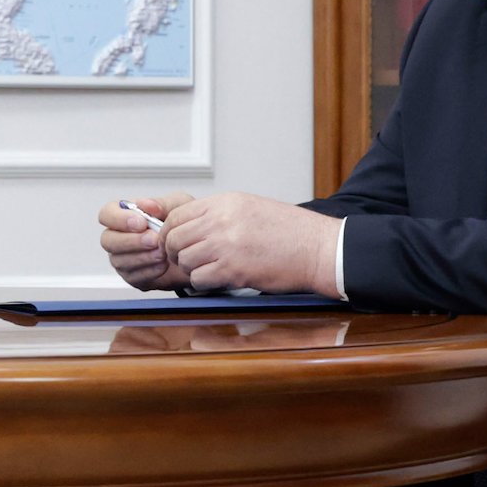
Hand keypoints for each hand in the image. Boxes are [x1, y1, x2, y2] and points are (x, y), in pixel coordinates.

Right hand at [98, 194, 193, 290]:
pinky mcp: (132, 276)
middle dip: (132, 241)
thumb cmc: (180, 224)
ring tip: (163, 252)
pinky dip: (149, 271)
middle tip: (154, 239)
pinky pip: (133, 277)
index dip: (119, 219)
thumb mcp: (176, 206)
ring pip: (119, 260)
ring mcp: (122, 258)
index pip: (106, 214)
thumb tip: (146, 205)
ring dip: (143, 257)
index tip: (141, 222)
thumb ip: (161, 204)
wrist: (192, 249)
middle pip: (108, 240)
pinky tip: (162, 264)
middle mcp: (118, 237)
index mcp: (123, 215)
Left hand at [160, 193, 339, 296]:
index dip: (168, 232)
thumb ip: (218, 214)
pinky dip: (203, 283)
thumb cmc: (290, 231)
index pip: (177, 215)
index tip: (172, 242)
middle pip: (174, 238)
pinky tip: (217, 280)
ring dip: (191, 269)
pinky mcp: (233, 270)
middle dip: (174, 252)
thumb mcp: (249, 207)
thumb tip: (191, 226)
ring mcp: (225, 245)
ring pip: (184, 260)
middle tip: (184, 260)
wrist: (317, 248)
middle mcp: (220, 221)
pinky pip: (199, 279)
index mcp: (224, 203)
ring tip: (206, 270)